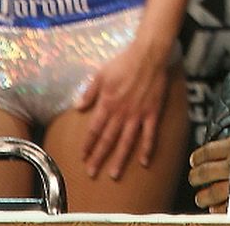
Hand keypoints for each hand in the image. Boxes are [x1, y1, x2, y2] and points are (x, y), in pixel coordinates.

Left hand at [75, 39, 171, 179]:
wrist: (149, 54)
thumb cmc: (124, 62)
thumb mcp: (101, 74)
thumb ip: (89, 92)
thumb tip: (77, 107)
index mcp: (107, 104)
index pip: (94, 129)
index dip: (88, 144)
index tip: (82, 157)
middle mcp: (121, 113)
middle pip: (108, 140)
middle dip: (99, 157)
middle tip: (92, 172)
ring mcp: (138, 114)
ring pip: (127, 141)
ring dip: (119, 159)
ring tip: (113, 175)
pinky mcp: (152, 112)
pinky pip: (149, 134)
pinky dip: (147, 148)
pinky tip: (144, 162)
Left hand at [189, 103, 229, 211]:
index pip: (210, 150)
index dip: (199, 155)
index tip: (194, 159)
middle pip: (206, 172)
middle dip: (197, 175)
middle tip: (193, 177)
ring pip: (213, 193)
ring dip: (203, 196)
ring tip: (200, 198)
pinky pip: (227, 208)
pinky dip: (218, 210)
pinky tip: (215, 209)